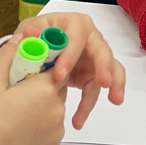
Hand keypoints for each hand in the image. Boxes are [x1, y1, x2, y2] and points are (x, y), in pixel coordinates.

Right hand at [0, 36, 73, 144]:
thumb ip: (8, 56)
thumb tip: (22, 37)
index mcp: (45, 92)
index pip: (55, 68)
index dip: (40, 66)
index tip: (22, 71)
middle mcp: (58, 113)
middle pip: (55, 91)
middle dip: (38, 89)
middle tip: (9, 97)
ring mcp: (56, 137)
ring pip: (52, 113)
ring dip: (38, 111)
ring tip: (7, 119)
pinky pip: (48, 134)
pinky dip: (36, 132)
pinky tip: (12, 137)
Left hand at [14, 11, 125, 128]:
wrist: (36, 51)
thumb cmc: (35, 36)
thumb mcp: (30, 32)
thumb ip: (31, 35)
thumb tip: (31, 35)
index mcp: (74, 24)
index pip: (77, 36)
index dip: (71, 54)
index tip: (58, 75)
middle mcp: (90, 38)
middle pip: (102, 50)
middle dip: (105, 67)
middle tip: (105, 83)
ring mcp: (94, 56)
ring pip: (110, 69)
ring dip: (114, 84)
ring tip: (115, 100)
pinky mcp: (92, 74)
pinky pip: (96, 89)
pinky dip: (90, 104)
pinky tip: (79, 120)